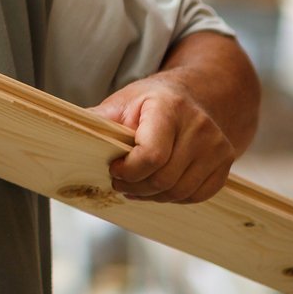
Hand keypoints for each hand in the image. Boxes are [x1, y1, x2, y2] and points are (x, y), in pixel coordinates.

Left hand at [93, 75, 238, 203]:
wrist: (194, 95)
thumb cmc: (151, 101)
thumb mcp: (122, 102)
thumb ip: (99, 120)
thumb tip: (66, 132)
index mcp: (169, 108)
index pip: (151, 155)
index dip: (128, 170)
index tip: (113, 168)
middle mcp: (199, 126)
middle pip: (164, 178)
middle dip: (136, 187)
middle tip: (119, 183)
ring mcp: (217, 145)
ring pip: (180, 191)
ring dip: (153, 196)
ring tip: (135, 188)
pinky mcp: (226, 161)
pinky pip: (198, 195)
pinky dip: (174, 198)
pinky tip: (158, 190)